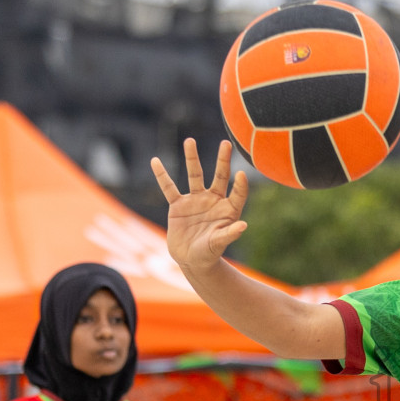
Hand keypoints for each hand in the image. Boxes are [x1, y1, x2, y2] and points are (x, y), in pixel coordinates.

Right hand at [151, 139, 249, 273]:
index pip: (237, 193)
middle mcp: (213, 200)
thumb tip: (243, 225)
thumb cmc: (210, 253)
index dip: (240, 185)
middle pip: (219, 176)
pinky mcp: (178, 205)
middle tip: (225, 143)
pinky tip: (155, 161)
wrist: (191, 260)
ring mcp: (195, 200)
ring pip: (194, 175)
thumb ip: (229, 234)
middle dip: (222, 160)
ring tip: (190, 141)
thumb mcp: (219, 244)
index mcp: (228, 209)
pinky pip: (169, 188)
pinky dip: (162, 176)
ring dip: (192, 158)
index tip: (241, 174)